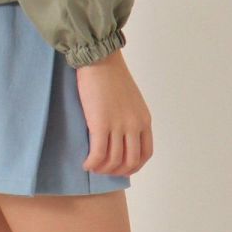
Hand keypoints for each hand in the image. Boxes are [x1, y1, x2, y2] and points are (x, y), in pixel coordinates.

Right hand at [75, 49, 152, 175]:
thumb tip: (120, 137)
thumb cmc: (112, 76)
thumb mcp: (131, 100)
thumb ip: (130, 118)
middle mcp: (135, 125)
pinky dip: (92, 163)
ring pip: (114, 160)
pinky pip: (98, 154)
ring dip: (102, 169)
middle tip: (104, 170)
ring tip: (92, 167)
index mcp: (144, 120)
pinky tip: (85, 163)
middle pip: (130, 161)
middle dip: (116, 171)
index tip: (122, 168)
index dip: (134, 166)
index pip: (145, 153)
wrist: (100, 60)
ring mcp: (118, 126)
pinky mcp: (100, 124)